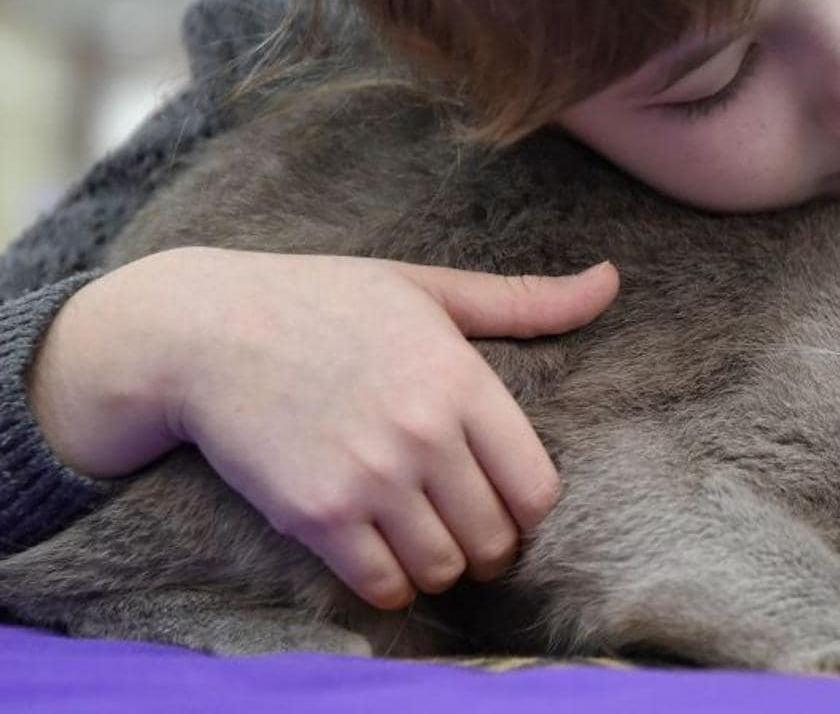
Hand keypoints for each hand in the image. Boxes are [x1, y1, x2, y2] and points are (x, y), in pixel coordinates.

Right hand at [29, 247, 618, 608]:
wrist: (202, 330)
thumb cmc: (322, 301)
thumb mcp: (429, 288)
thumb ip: (524, 300)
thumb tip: (611, 281)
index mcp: (461, 378)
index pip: (537, 488)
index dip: (529, 509)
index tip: (506, 502)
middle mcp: (423, 432)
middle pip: (496, 538)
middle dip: (489, 544)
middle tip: (468, 530)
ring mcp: (368, 477)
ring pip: (443, 568)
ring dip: (441, 566)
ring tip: (426, 540)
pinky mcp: (315, 514)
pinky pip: (382, 584)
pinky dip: (391, 583)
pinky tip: (381, 554)